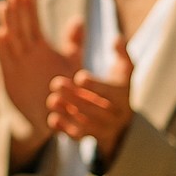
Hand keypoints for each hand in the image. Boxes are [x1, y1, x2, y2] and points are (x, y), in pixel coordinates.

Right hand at [0, 0, 81, 167]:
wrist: (47, 119)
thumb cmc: (59, 91)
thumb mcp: (71, 64)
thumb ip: (74, 43)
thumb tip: (78, 19)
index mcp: (39, 48)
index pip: (32, 23)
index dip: (29, 7)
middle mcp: (25, 54)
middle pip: (19, 27)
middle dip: (16, 10)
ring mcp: (15, 66)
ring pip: (9, 41)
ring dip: (6, 23)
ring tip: (3, 6)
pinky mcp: (8, 80)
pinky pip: (3, 62)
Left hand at [47, 35, 133, 163]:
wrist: (121, 121)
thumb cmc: (118, 87)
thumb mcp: (124, 70)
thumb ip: (121, 52)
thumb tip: (117, 37)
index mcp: (121, 95)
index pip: (109, 92)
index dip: (94, 85)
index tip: (79, 76)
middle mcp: (114, 114)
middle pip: (94, 109)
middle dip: (74, 97)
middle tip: (56, 83)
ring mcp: (102, 128)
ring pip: (85, 124)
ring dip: (67, 112)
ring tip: (52, 100)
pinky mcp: (89, 137)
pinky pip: (76, 137)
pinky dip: (64, 129)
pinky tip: (52, 118)